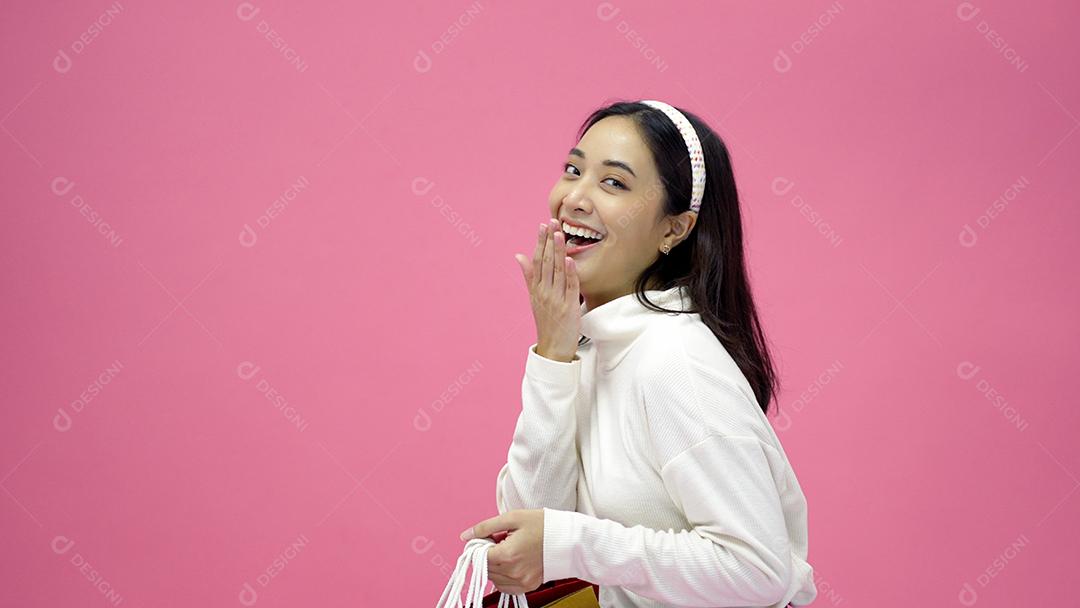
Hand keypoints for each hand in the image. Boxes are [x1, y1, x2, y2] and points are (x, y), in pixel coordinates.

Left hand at [459, 509, 544, 594]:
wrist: (568, 538)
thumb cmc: (543, 525)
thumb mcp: (513, 518)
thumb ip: (485, 527)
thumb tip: (465, 535)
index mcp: (508, 554)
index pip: (479, 557)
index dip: (479, 546)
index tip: (486, 538)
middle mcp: (514, 572)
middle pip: (485, 568)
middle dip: (487, 555)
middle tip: (499, 541)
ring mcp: (522, 582)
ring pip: (493, 579)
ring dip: (494, 567)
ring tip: (507, 551)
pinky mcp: (529, 586)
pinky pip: (505, 587)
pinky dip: (503, 577)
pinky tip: (511, 563)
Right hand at [514, 219, 580, 362]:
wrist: (553, 347)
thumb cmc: (546, 321)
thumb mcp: (534, 297)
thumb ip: (528, 275)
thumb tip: (519, 255)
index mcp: (536, 288)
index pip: (538, 260)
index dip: (540, 242)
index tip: (542, 226)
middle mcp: (544, 292)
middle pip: (547, 262)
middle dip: (549, 241)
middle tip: (551, 222)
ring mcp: (556, 299)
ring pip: (558, 271)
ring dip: (559, 252)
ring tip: (560, 234)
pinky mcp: (569, 307)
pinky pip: (570, 288)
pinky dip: (570, 274)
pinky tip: (570, 260)